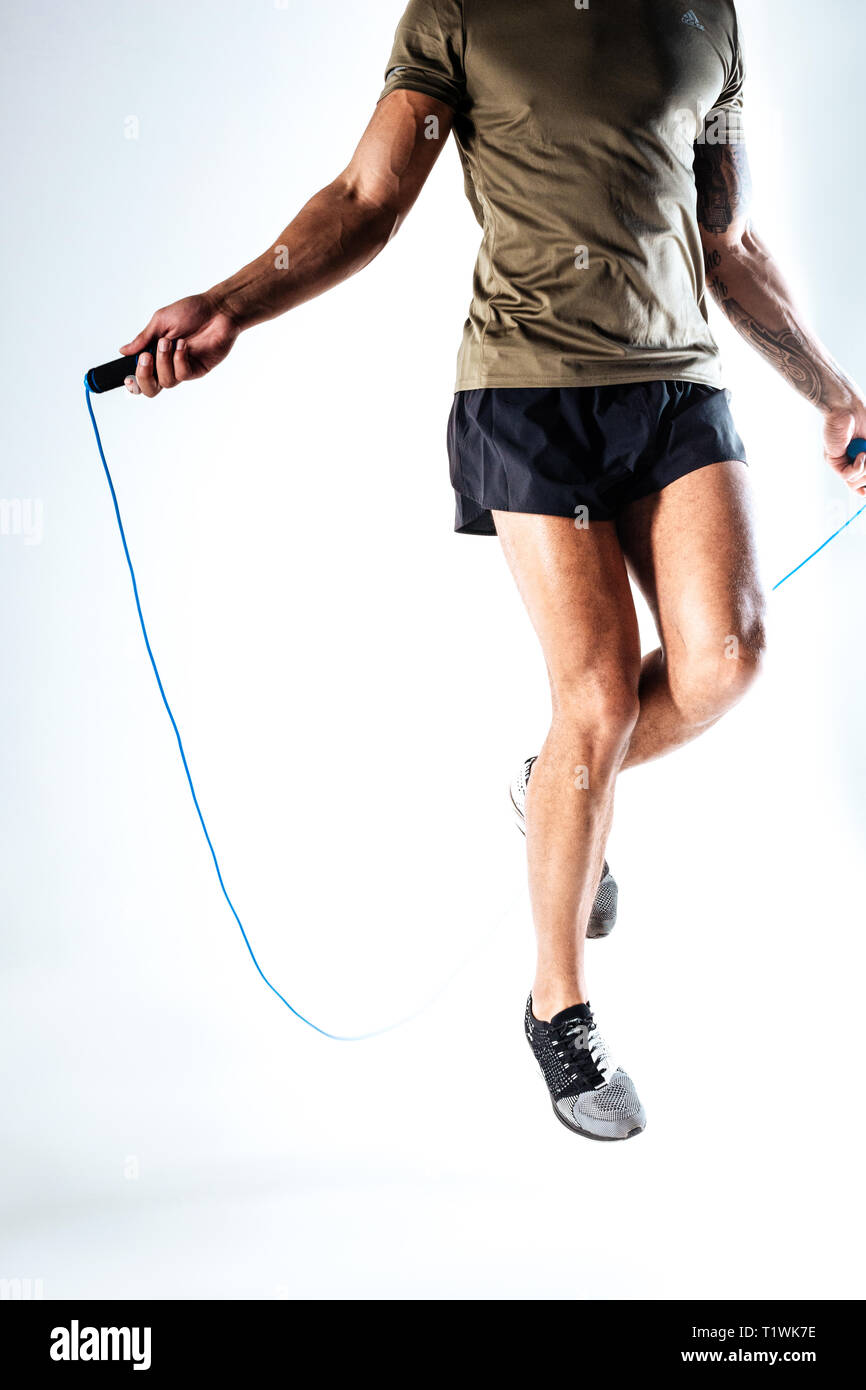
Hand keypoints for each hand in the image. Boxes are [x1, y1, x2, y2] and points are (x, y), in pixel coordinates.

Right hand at [120, 292, 238, 397]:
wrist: (217, 309)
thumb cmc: (191, 312)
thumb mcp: (160, 321)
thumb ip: (143, 338)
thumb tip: (123, 351)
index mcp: (155, 353)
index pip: (140, 375)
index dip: (132, 380)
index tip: (126, 374)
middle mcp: (168, 364)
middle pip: (151, 389)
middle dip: (144, 376)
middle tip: (146, 357)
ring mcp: (183, 368)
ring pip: (166, 382)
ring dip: (163, 361)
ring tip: (169, 341)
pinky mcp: (198, 370)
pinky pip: (183, 374)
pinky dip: (179, 359)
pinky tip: (183, 345)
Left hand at [824, 406, 865, 497]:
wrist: (849, 408)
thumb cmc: (864, 420)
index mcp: (862, 460)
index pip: (865, 484)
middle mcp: (852, 464)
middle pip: (863, 486)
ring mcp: (843, 464)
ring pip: (856, 484)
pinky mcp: (833, 462)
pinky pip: (848, 476)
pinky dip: (858, 466)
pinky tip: (861, 454)